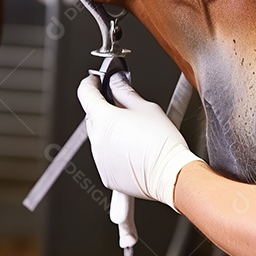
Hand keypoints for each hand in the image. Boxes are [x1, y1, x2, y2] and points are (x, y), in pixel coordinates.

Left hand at [77, 73, 202, 211]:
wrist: (169, 174)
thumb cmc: (162, 142)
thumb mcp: (146, 107)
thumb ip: (124, 91)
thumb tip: (116, 81)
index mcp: (104, 118)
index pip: (85, 93)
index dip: (90, 83)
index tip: (95, 81)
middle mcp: (97, 139)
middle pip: (92, 116)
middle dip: (104, 109)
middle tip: (123, 107)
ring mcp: (100, 159)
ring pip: (99, 137)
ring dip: (110, 132)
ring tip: (134, 133)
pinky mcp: (106, 174)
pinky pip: (105, 157)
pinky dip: (114, 151)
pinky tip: (133, 150)